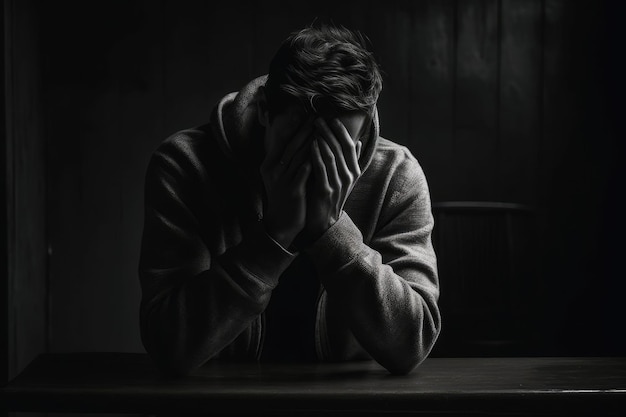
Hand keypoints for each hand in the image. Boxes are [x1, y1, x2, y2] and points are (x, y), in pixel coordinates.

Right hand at [260, 116, 313, 248]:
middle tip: (317, 114)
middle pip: (291, 144)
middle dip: (305, 129)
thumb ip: (286, 159)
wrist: (281, 224)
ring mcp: (282, 179)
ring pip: (298, 155)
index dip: (293, 126)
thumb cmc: (284, 198)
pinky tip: (323, 150)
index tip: (304, 112)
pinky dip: (313, 159)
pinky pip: (304, 171)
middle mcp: (273, 169)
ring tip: (322, 128)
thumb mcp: (280, 176)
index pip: (282, 140)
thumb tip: (297, 141)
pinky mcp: (293, 190)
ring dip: (311, 140)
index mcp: (269, 164)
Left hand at [299, 118, 362, 245]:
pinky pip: (322, 169)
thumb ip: (351, 161)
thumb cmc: (331, 197)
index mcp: (354, 172)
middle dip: (329, 131)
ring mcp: (338, 184)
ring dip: (322, 139)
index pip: (350, 146)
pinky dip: (316, 155)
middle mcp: (348, 176)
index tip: (332, 118)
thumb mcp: (344, 179)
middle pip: (340, 148)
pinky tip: (310, 145)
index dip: (342, 131)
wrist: (324, 223)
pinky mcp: (326, 190)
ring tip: (314, 127)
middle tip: (319, 118)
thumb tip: (358, 142)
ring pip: (332, 156)